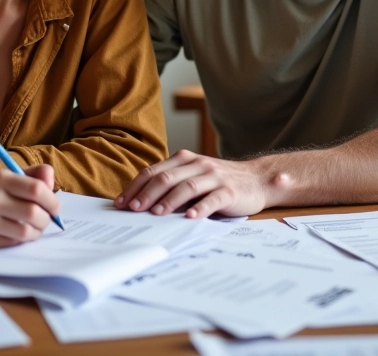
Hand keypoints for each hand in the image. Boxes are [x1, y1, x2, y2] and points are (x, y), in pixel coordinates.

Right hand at [0, 164, 59, 246]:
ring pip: (25, 232)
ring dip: (37, 232)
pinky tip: (21, 233)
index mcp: (0, 178)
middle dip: (46, 218)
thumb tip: (52, 182)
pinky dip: (23, 240)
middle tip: (46, 218)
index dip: (52, 200)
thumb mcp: (7, 176)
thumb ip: (34, 176)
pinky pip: (13, 243)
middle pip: (33, 213)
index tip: (54, 206)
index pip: (36, 190)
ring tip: (35, 227)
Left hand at [114, 149, 270, 218]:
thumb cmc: (218, 182)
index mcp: (184, 159)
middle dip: (146, 194)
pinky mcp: (229, 191)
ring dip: (169, 201)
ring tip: (155, 214)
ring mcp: (214, 176)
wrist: (257, 179)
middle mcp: (197, 164)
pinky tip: (190, 217)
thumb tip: (140, 203)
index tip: (120, 202)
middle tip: (132, 209)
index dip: (135, 186)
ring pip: (187, 186)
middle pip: (166, 177)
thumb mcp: (193, 177)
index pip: (154, 171)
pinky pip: (213, 198)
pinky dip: (200, 207)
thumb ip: (172, 184)